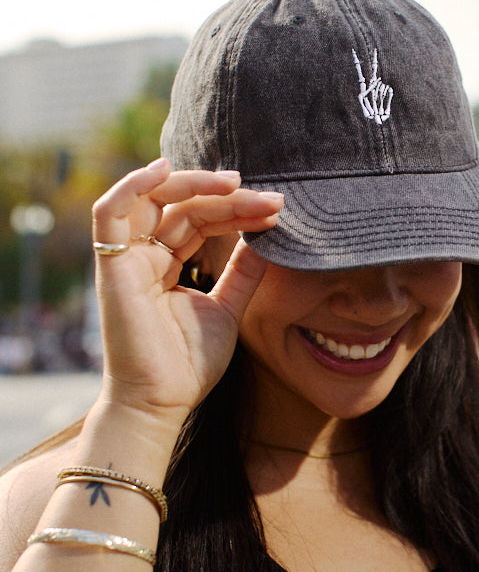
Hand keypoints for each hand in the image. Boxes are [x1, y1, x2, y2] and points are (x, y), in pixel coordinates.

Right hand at [91, 158, 281, 421]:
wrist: (162, 403)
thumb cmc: (189, 365)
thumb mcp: (228, 309)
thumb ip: (242, 273)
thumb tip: (267, 237)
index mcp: (166, 265)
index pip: (201, 221)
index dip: (237, 210)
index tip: (276, 209)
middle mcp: (144, 257)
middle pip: (183, 207)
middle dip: (226, 196)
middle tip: (266, 196)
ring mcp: (126, 260)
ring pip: (153, 200)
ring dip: (192, 184)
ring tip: (233, 182)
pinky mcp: (111, 266)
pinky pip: (109, 212)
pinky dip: (132, 184)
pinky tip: (165, 168)